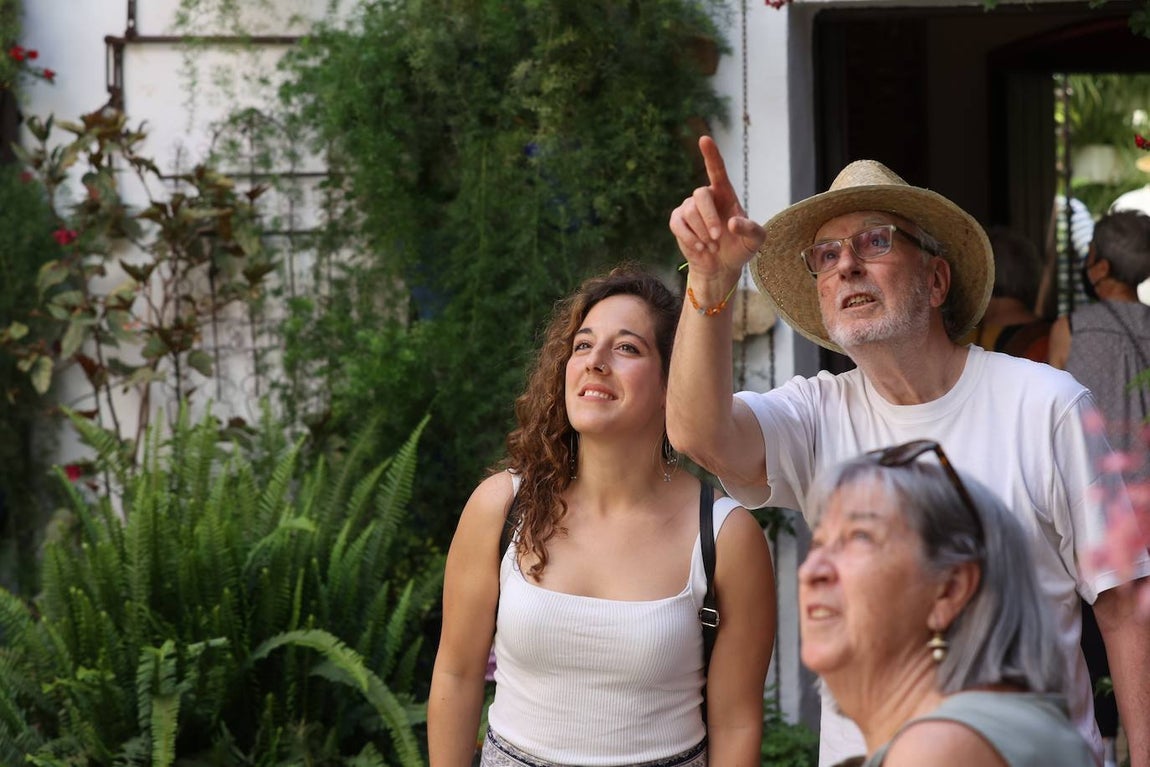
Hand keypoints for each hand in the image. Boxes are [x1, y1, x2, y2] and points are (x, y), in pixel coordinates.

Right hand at [668, 136, 764, 287]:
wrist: (721, 267)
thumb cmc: (740, 248)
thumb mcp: (755, 241)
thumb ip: (751, 229)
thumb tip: (732, 222)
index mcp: (725, 194)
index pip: (717, 170)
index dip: (711, 154)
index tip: (704, 139)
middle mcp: (706, 197)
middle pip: (700, 195)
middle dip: (708, 217)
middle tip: (716, 238)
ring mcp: (689, 208)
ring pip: (689, 212)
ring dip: (701, 232)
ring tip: (711, 247)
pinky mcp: (678, 222)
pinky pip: (678, 224)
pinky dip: (689, 238)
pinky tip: (700, 249)